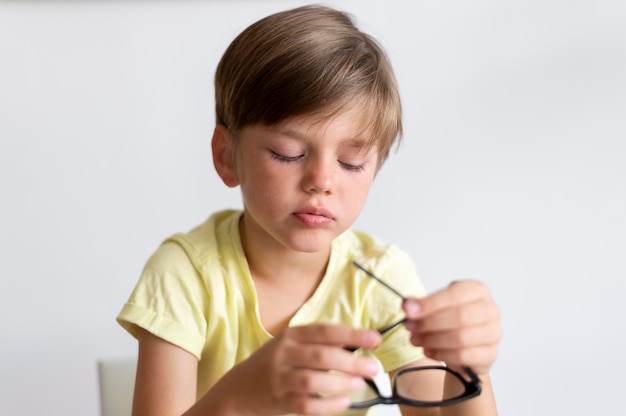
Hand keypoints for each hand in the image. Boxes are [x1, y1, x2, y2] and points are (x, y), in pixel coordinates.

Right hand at [216, 323, 381, 415]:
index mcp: (291, 335)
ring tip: (358, 384)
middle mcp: (284, 354)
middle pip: (321, 356)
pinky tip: (343, 402)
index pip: (325, 331)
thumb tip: (357, 345)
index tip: (375, 338)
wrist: (238, 389)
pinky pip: (306, 405)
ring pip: (312, 381)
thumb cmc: (274, 363)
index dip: (352, 334)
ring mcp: (280, 378)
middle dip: (351, 362)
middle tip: (373, 367)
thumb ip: (319, 345)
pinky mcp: (279, 401)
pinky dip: (327, 405)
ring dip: (339, 383)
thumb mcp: (291, 346)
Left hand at [402, 280, 500, 374]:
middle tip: (410, 327)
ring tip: (416, 340)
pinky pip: (463, 356)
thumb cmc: (451, 320)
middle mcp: (490, 310)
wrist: (466, 345)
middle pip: (459, 316)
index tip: (409, 311)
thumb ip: (423, 305)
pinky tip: (429, 351)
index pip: (455, 294)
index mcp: (477, 290)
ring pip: (461, 338)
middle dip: (429, 323)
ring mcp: (493, 333)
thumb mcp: (437, 305)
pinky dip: (441, 354)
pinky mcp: (490, 354)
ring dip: (432, 340)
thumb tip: (408, 306)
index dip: (430, 303)